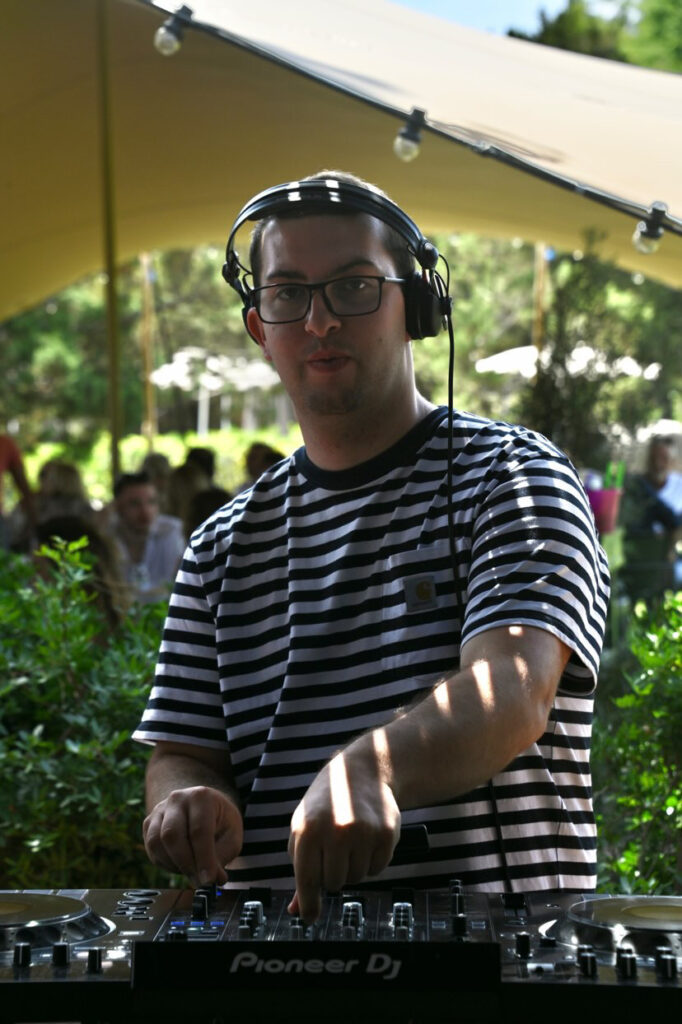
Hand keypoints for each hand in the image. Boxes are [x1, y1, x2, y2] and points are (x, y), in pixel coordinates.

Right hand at [143, 785, 242, 885]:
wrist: (204, 808)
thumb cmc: (220, 822)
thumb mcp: (231, 836)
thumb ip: (222, 857)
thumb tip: (213, 879)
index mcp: (201, 797)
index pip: (199, 830)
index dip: (203, 858)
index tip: (208, 880)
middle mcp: (177, 799)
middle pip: (172, 835)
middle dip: (186, 864)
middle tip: (200, 882)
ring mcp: (159, 809)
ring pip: (157, 842)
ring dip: (174, 865)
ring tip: (192, 872)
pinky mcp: (149, 823)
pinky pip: (151, 849)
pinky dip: (165, 863)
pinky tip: (180, 865)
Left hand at [287, 748, 400, 922]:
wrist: (361, 772)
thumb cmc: (326, 804)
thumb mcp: (304, 828)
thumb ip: (301, 868)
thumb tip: (298, 910)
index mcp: (308, 830)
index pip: (307, 880)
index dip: (309, 904)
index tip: (310, 917)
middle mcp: (336, 832)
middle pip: (334, 884)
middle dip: (333, 873)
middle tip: (334, 850)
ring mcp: (363, 833)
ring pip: (357, 878)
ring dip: (353, 866)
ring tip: (350, 840)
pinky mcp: (386, 834)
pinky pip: (377, 869)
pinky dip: (371, 860)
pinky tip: (366, 838)